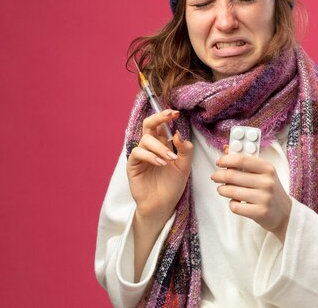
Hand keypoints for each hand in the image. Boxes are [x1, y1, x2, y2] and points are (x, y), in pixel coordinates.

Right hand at [127, 109, 192, 223]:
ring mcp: (141, 155)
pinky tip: (161, 163)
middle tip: (170, 116)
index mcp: (163, 144)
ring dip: (160, 147)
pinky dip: (151, 156)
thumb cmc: (172, 185)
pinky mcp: (133, 165)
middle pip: (149, 125)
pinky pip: (138, 153)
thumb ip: (184, 150)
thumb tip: (179, 133)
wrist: (163, 204)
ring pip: (146, 139)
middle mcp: (150, 147)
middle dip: (158, 118)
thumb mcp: (184, 166)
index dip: (166, 117)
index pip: (161, 125)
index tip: (176, 113)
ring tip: (170, 159)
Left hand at [211, 148, 291, 241]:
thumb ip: (245, 162)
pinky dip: (231, 203)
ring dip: (222, 190)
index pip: (241, 159)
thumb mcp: (263, 173)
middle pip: (232, 175)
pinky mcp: (260, 212)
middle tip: (215, 177)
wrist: (285, 212)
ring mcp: (264, 198)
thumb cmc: (270, 190)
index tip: (219, 162)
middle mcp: (267, 182)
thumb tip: (226, 149)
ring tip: (222, 189)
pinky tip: (235, 202)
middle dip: (219, 176)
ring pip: (231, 191)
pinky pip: (235, 206)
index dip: (226, 160)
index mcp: (267, 168)